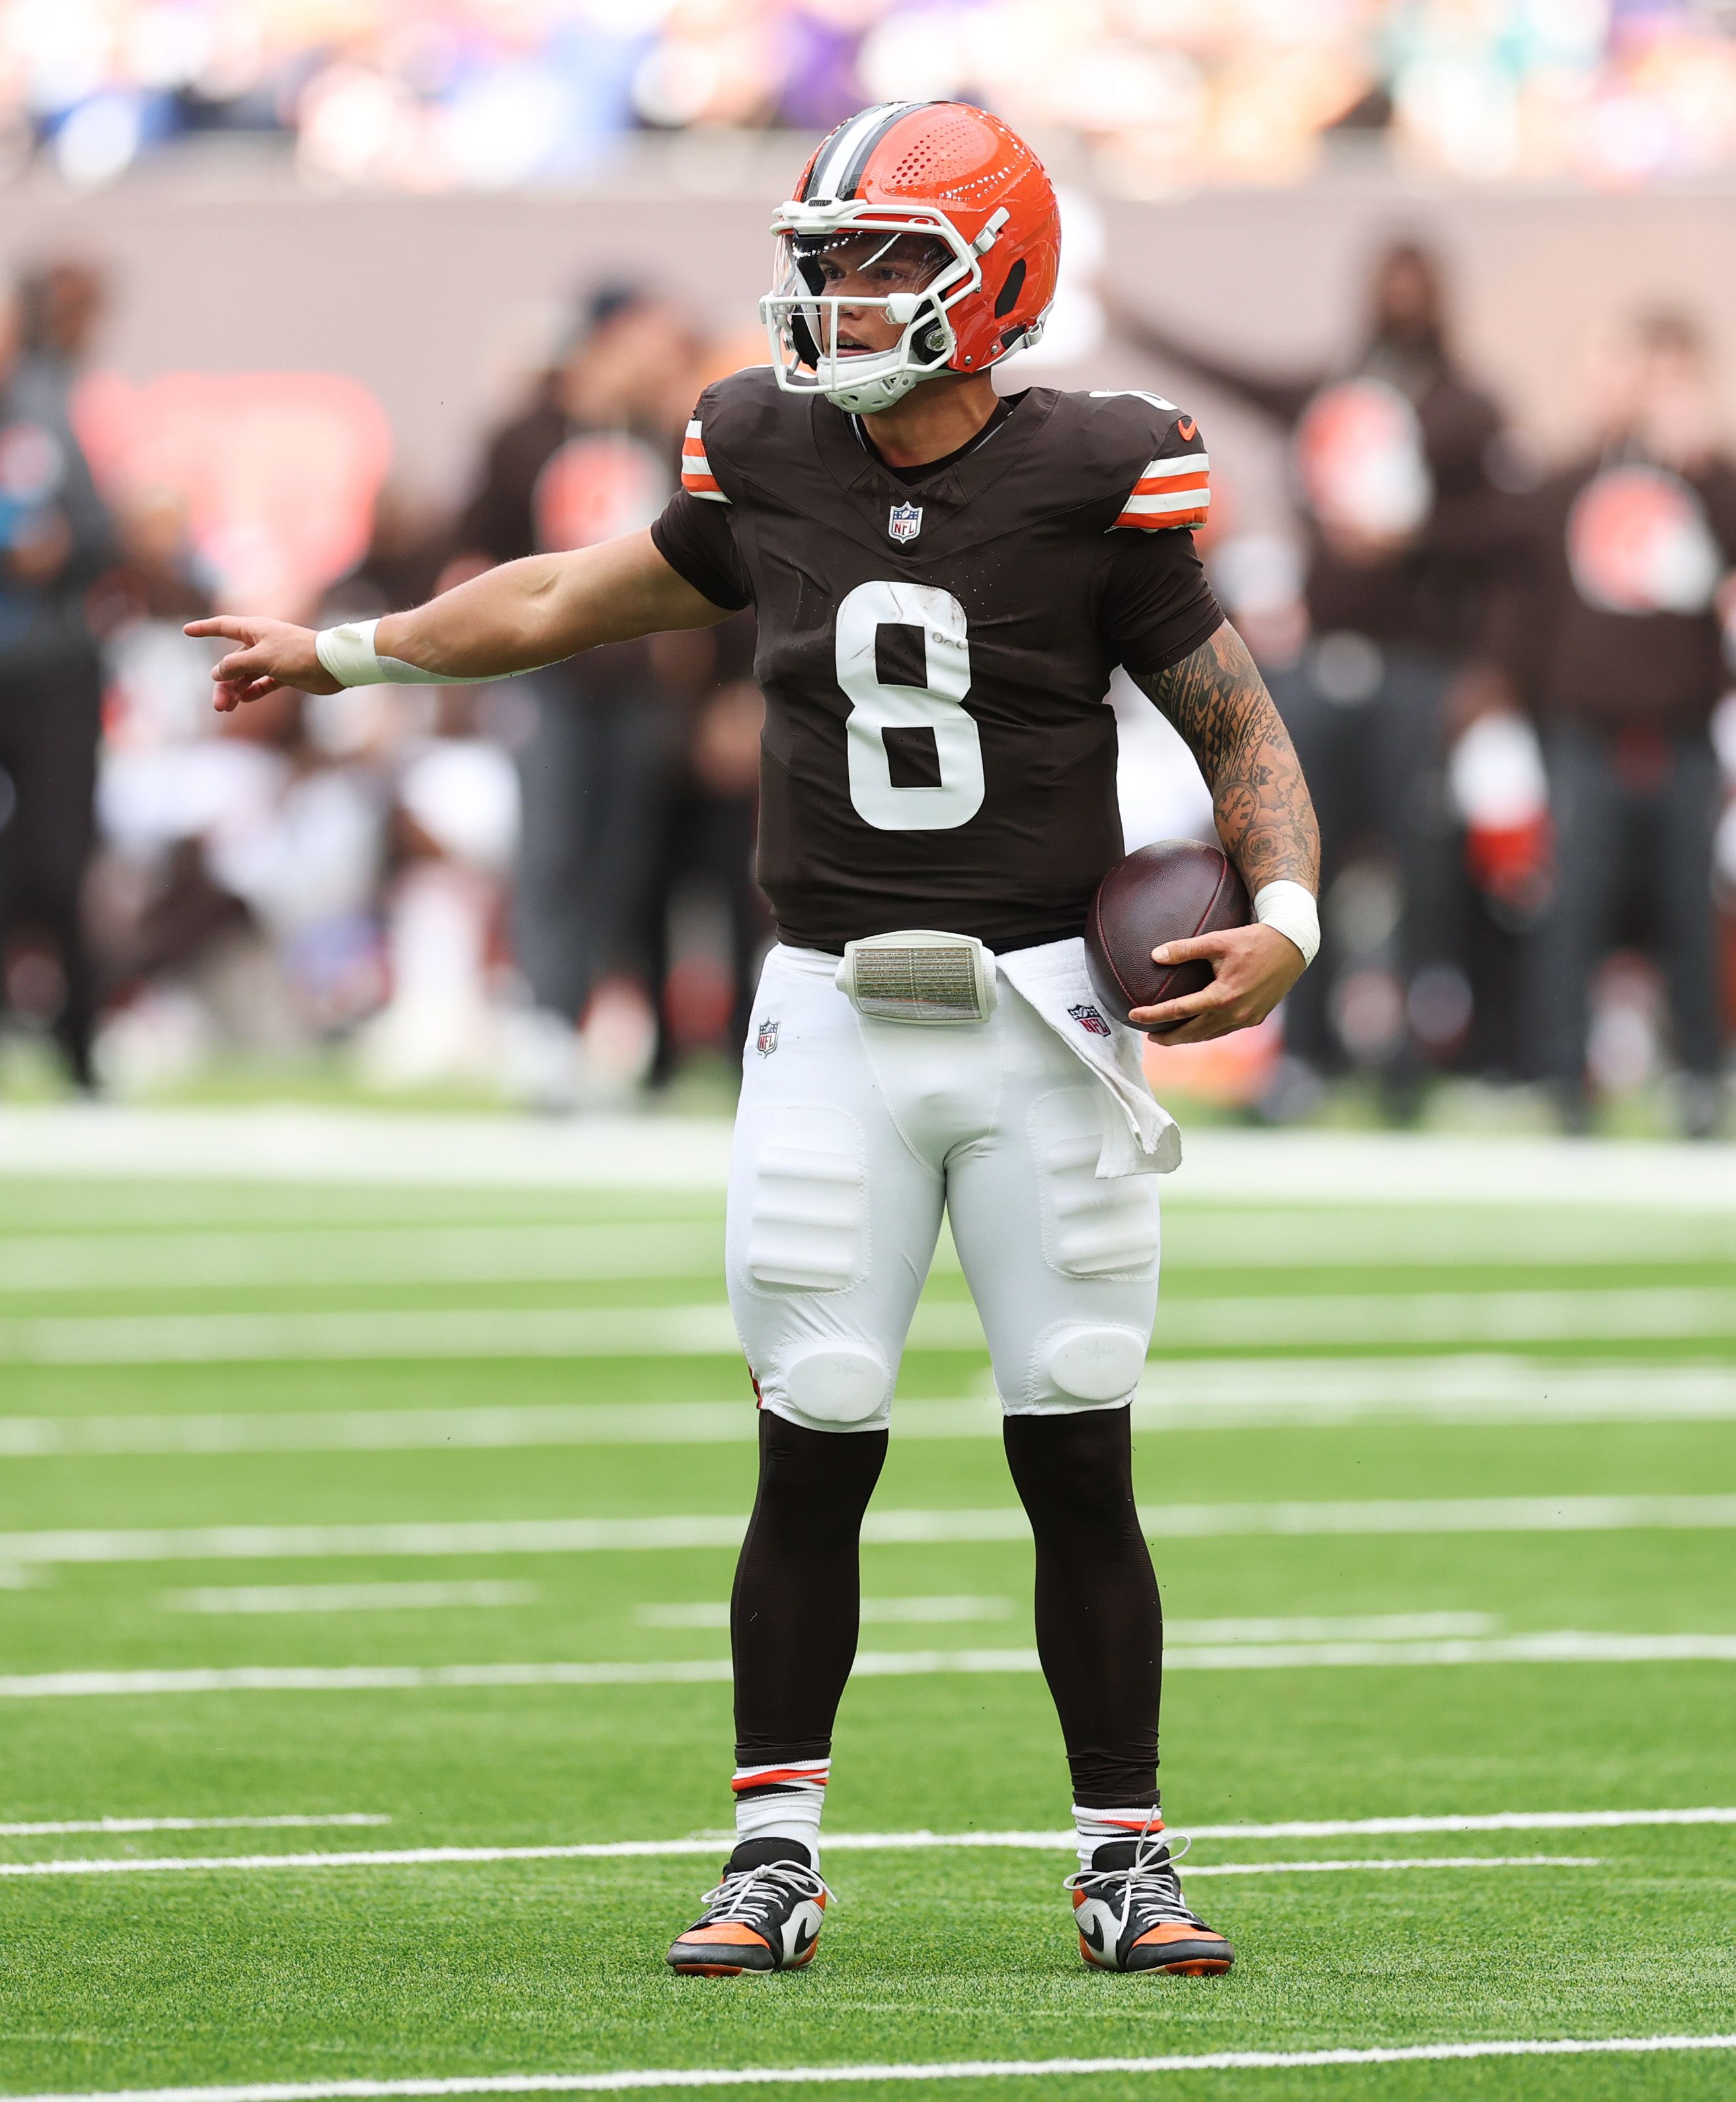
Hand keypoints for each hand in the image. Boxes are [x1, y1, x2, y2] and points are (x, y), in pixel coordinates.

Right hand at [183, 616, 340, 710]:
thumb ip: (236, 664)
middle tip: (219, 705)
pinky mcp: (286, 673)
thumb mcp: (261, 658)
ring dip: (236, 690)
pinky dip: (253, 691)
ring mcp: (274, 658)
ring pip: (247, 674)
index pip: (223, 626)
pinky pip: (263, 682)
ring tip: (227, 708)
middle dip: (223, 682)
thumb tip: (217, 672)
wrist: (333, 665)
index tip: (187, 631)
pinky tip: (244, 701)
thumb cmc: (298, 654)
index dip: (205, 629)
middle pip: (233, 660)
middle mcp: (262, 642)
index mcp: (255, 629)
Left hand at [1129, 923, 1306, 1043]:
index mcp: (1223, 995)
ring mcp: (1247, 1018)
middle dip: (1169, 1038)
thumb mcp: (1217, 940)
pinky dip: (1207, 1032)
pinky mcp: (1256, 1018)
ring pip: (1210, 1035)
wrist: (1292, 946)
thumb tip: (1154, 955)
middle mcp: (1235, 1013)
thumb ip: (1185, 949)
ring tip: (1169, 1035)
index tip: (1133, 1015)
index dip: (1153, 1015)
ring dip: (1188, 1038)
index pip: (1179, 1010)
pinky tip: (1197, 1027)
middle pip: (1193, 1033)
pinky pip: (1225, 1030)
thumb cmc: (1253, 940)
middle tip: (1149, 1037)